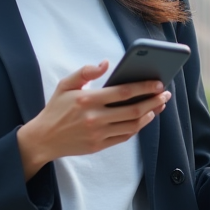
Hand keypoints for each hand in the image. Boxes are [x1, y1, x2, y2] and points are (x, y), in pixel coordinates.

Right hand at [16, 61, 170, 179]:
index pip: (123, 92)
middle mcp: (94, 118)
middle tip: (165, 94)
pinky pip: (125, 136)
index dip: (144, 87)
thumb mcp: (65, 84)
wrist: (44, 139)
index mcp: (87, 100)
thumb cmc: (56, 108)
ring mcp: (98, 134)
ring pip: (132, 125)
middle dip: (153, 101)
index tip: (158, 83)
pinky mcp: (99, 145)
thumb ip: (86, 72)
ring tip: (158, 105)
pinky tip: (144, 118)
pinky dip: (138, 127)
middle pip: (133, 110)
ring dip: (149, 115)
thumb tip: (106, 63)